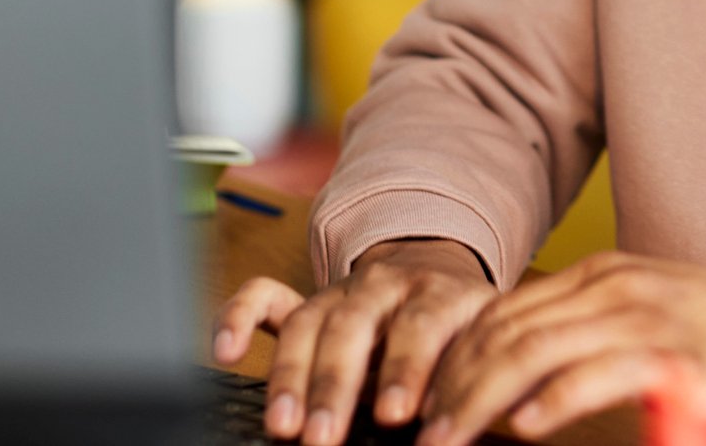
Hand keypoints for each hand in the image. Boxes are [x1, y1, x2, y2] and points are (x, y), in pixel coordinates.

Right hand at [210, 238, 498, 443]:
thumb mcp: (482, 343)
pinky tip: (222, 350)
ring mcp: (341, 292)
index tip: (395, 413)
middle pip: (352, 328)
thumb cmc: (464, 326)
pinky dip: (236, 316)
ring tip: (282, 426)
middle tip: (323, 437)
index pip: (419, 327)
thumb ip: (470, 376)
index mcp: (438, 293)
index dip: (406, 369)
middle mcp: (385, 287)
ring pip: (306, 323)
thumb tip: (460, 423)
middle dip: (334, 385)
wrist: (442, 275)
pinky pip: (264, 298)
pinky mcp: (308, 301)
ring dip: (289, 376)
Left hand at [418, 250, 705, 445]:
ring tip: (445, 438)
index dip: (451, 357)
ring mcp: (647, 317)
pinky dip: (548, 401)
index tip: (418, 401)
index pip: (504, 311)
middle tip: (412, 430)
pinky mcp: (678, 357)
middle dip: (449, 383)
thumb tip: (527, 383)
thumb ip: (595, 337)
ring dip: (478, 399)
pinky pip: (595, 374)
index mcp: (607, 276)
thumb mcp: (658, 320)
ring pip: (533, 351)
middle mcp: (618, 287)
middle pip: (505, 330)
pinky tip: (520, 427)